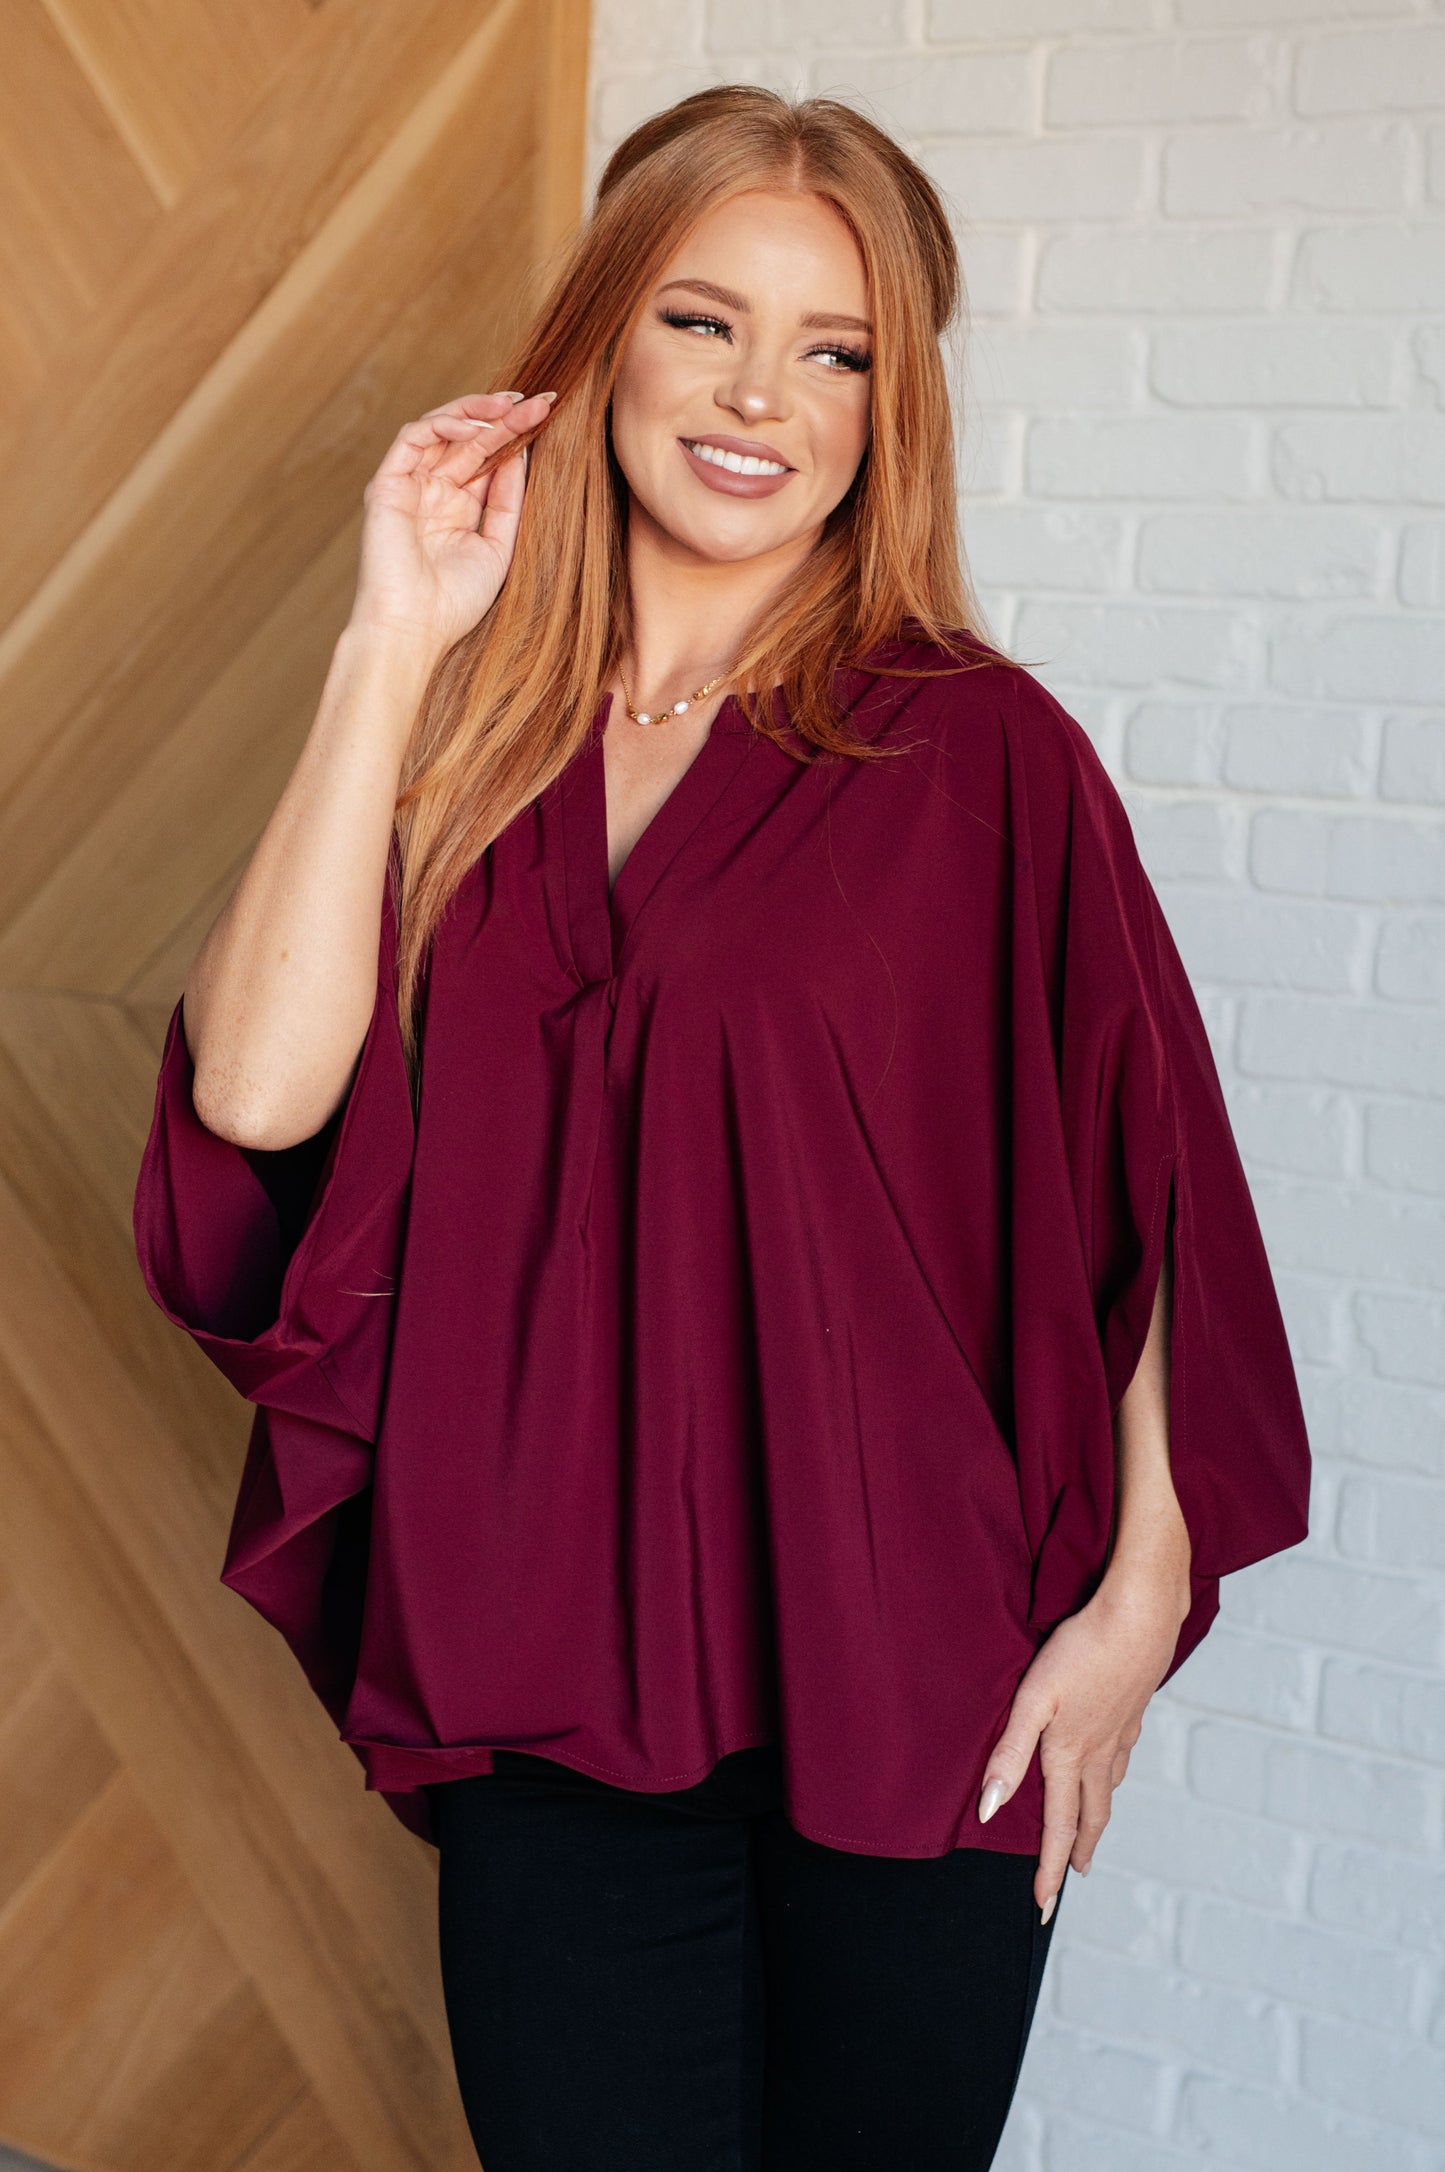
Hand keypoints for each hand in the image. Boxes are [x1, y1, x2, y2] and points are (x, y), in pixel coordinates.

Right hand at [347, 387, 558, 659]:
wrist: (414, 631)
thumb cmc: (454, 603)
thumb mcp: (497, 546)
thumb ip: (507, 501)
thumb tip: (522, 454)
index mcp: (456, 508)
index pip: (487, 459)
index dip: (516, 436)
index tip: (550, 415)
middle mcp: (431, 492)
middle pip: (470, 441)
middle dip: (506, 418)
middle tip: (541, 402)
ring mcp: (408, 486)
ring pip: (441, 430)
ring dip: (477, 412)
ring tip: (514, 407)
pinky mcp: (387, 484)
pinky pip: (414, 438)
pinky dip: (445, 426)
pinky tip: (478, 428)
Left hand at [977, 1568, 1190, 1919]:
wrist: (1141, 1615)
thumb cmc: (1081, 1651)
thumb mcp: (1034, 1699)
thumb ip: (1010, 1752)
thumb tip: (991, 1810)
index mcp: (1070, 1754)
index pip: (1057, 1827)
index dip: (1049, 1869)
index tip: (1043, 1905)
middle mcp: (1100, 1752)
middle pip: (1090, 1815)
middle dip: (1078, 1851)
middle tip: (1073, 1878)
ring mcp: (1122, 1731)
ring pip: (1110, 1787)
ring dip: (1097, 1816)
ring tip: (1090, 1832)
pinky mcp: (1134, 1707)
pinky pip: (1123, 1756)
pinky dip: (1114, 1775)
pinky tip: (1113, 1764)